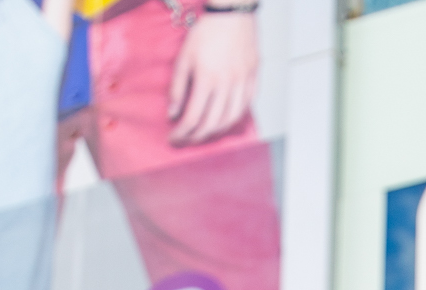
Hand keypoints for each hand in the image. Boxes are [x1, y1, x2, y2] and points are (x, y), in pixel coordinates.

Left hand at [169, 12, 259, 146]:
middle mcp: (226, 85)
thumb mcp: (184, 57)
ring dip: (215, 132)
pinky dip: (234, 119)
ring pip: (230, 120)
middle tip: (187, 139)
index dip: (182, 133)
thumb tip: (173, 112)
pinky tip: (224, 121)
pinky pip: (245, 108)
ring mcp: (242, 84)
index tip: (174, 138)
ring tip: (204, 133)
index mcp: (207, 79)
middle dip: (197, 137)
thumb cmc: (208, 31)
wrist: (231, 13)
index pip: (193, 117)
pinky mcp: (253, 80)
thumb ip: (178, 87)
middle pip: (211, 124)